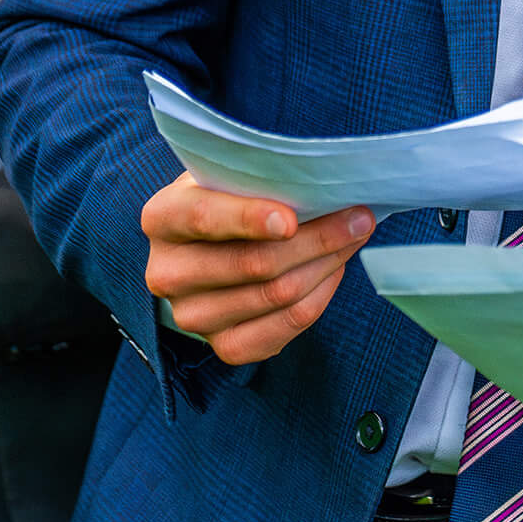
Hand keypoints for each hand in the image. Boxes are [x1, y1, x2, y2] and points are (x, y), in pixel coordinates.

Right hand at [140, 173, 372, 364]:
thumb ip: (262, 175)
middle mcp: (167, 272)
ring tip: (354, 237)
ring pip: (276, 295)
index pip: (203, 217)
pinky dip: (319, 298)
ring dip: (327, 264)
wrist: (212, 249)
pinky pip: (284, 328)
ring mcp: (191, 316)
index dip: (248, 218)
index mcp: (162, 218)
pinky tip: (333, 271)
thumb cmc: (231, 199)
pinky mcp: (222, 346)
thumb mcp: (232, 175)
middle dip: (317, 239)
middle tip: (360, 218)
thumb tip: (325, 178)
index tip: (291, 219)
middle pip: (253, 263)